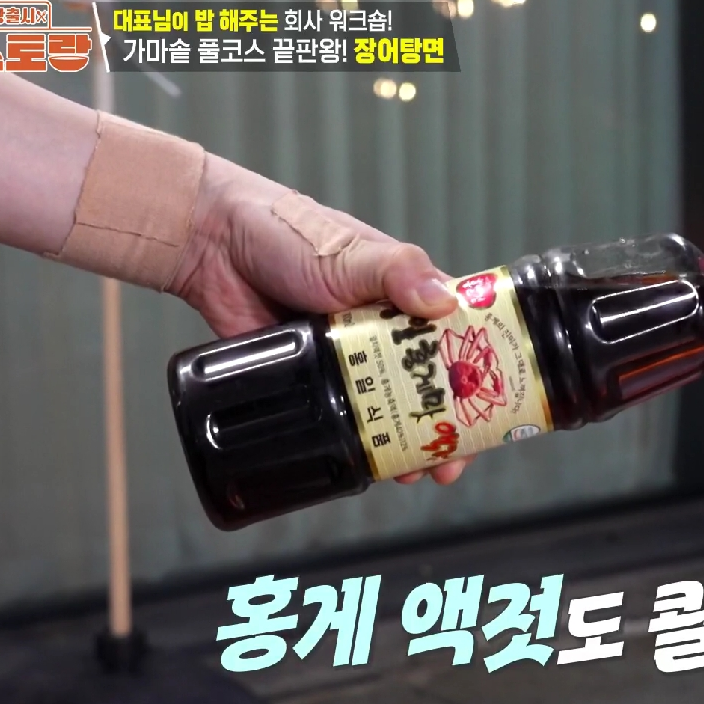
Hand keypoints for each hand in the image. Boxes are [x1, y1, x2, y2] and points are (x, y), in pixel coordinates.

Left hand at [166, 154, 473, 485]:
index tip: (491, 406)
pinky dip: (358, 442)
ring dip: (404, 441)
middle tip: (451, 460)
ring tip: (411, 471)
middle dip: (446, 425)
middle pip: (429, 384)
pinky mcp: (311, 379)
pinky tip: (367, 464)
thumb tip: (445, 302)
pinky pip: (341, 416)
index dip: (478, 372)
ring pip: (387, 407)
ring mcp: (347, 358)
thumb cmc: (287, 232)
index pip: (458, 335)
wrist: (212, 248)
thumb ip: (399, 272)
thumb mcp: (352, 251)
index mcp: (406, 294)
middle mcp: (382, 329)